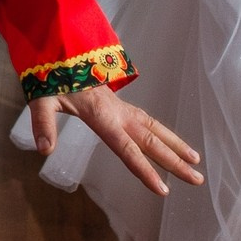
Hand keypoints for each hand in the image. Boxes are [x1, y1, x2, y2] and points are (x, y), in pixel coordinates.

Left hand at [27, 86, 202, 197]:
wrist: (62, 50)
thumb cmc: (52, 77)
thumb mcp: (42, 99)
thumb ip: (43, 124)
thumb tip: (43, 150)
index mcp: (102, 116)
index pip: (127, 148)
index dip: (145, 170)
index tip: (163, 189)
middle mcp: (118, 113)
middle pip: (151, 141)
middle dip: (175, 162)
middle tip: (198, 180)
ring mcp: (122, 108)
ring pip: (155, 129)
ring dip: (176, 146)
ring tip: (197, 162)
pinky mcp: (121, 105)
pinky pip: (149, 121)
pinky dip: (164, 134)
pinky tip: (173, 143)